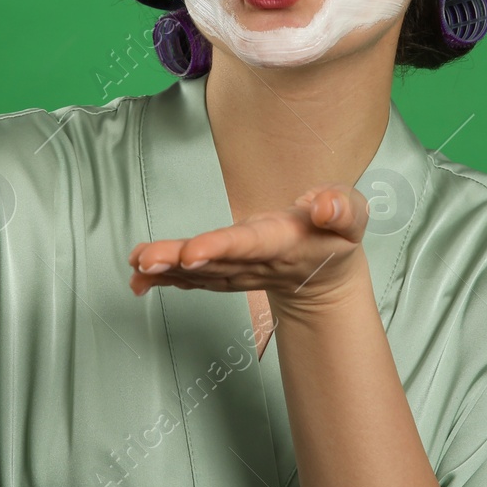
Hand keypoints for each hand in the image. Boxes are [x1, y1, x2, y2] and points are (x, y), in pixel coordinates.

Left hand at [126, 184, 371, 310]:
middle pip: (213, 261)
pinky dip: (163, 279)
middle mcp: (255, 262)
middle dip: (177, 260)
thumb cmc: (335, 235)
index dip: (220, 247)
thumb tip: (323, 206)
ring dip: (164, 269)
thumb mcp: (352, 216)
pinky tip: (136, 277)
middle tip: (144, 259)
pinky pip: (192, 280)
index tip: (192, 252)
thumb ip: (342, 209)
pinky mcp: (225, 275)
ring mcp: (238, 273)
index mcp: (284, 243)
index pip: (249, 244)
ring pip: (198, 273)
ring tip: (134, 263)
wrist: (325, 275)